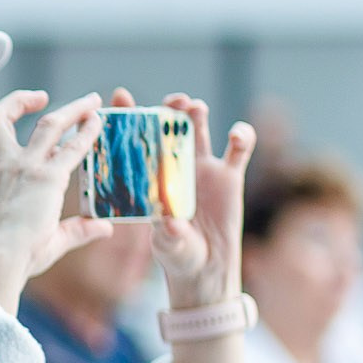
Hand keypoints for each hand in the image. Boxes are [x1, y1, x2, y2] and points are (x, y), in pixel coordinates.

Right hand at [0, 90, 112, 313]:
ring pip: (49, 124)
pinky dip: (87, 132)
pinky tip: (99, 124)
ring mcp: (26, 169)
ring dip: (71, 109)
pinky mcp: (46, 178)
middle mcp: (7, 166)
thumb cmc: (15, 256)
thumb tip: (103, 227)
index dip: (10, 113)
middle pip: (3, 117)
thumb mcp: (46, 238)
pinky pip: (72, 147)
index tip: (32, 110)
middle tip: (49, 97)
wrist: (2, 260)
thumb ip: (77, 230)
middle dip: (24, 100)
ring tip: (91, 102)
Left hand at [141, 90, 255, 309]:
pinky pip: (238, 151)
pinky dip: (241, 138)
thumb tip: (170, 223)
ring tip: (195, 108)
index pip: (135, 143)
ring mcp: (201, 169)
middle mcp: (173, 168)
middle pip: (168, 130)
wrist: (206, 267)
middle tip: (171, 101)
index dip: (128, 118)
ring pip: (198, 133)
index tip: (121, 96)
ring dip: (197, 116)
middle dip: (169, 111)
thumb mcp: (169, 248)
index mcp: (150, 179)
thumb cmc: (177, 256)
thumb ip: (169, 236)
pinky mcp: (229, 177)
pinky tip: (238, 135)